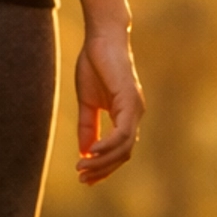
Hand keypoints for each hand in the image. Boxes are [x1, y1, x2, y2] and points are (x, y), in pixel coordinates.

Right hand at [74, 28, 142, 184]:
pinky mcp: (129, 101)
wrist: (101, 38)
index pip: (120, 150)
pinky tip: (91, 153)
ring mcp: (135, 109)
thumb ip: (88, 126)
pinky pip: (122, 132)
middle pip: (124, 154)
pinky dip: (107, 146)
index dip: (104, 167)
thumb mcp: (87, 102)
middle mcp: (134, 115)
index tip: (85, 177)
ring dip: (103, 162)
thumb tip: (85, 152)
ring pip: (124, 147)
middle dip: (103, 170)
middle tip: (82, 179)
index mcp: (125, 115)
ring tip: (82, 168)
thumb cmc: (94, 64)